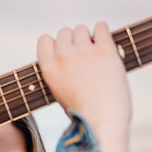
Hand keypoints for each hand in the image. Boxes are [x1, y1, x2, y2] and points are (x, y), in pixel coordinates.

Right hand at [37, 23, 131, 151]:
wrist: (103, 124)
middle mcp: (63, 57)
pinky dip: (103, 33)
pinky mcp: (104, 51)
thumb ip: (61, 73)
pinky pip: (101, 27)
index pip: (45, 40)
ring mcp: (84, 52)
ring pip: (82, 29)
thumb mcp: (60, 95)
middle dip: (74, 41)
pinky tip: (106, 46)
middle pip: (65, 32)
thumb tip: (70, 55)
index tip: (64, 53)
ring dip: (89, 38)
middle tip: (84, 58)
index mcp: (48, 69)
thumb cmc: (84, 116)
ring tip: (96, 55)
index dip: (56, 45)